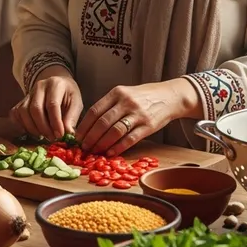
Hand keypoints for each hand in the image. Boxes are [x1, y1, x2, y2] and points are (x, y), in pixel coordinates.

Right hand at [10, 66, 82, 141]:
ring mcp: (28, 93)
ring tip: (43, 136)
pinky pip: (16, 113)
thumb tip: (68, 134)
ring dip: (32, 128)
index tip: (60, 135)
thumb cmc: (69, 96)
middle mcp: (39, 86)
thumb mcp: (76, 103)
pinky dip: (21, 125)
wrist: (59, 84)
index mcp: (55, 85)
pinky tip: (32, 131)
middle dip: (43, 127)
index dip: (55, 122)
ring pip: (23, 112)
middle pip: (35, 108)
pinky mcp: (22, 100)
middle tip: (52, 138)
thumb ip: (71, 117)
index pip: (52, 105)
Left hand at [76, 78, 199, 155]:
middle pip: (102, 122)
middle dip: (90, 137)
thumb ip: (109, 105)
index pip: (95, 110)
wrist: (170, 96)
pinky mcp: (148, 126)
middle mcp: (126, 102)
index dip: (84, 126)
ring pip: (114, 131)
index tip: (77, 137)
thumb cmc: (144, 96)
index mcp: (117, 92)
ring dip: (102, 144)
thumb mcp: (125, 93)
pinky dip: (118, 147)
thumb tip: (90, 124)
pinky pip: (130, 139)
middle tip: (83, 147)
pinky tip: (110, 153)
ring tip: (94, 151)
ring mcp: (138, 114)